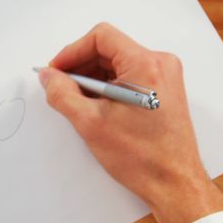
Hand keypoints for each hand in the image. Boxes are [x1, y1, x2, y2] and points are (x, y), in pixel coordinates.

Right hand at [37, 23, 222, 222]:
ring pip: (117, 63)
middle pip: (109, 49)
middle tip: (61, 87)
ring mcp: (164, 77)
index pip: (101, 38)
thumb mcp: (90, 123)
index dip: (72, 51)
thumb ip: (62, 94)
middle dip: (81, 66)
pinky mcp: (163, 90)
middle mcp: (160, 64)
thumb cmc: (143, 157)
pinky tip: (95, 106)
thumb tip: (48, 76)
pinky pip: (128, 76)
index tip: (57, 70)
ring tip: (78, 101)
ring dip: (93, 77)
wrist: (174, 183)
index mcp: (146, 65)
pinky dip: (108, 86)